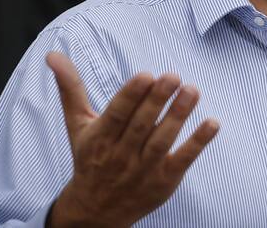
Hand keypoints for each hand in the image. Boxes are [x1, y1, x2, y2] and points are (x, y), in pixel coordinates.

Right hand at [45, 52, 219, 226]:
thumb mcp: (77, 124)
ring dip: (179, 116)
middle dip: (157, 100)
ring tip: (192, 90)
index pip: (116, 115)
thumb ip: (71, 88)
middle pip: (141, 126)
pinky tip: (213, 123)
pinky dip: (198, 143)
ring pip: (161, 141)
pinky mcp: (164, 181)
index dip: (131, 96)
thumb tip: (53, 55)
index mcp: (99, 139)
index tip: (146, 75)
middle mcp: (120, 155)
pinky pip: (183, 161)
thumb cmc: (89, 157)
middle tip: (173, 75)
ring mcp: (143, 170)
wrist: (96, 211)